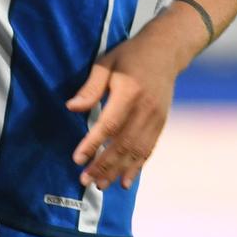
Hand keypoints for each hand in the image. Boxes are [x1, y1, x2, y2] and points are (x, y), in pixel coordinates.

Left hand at [65, 34, 180, 190]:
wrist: (165, 52)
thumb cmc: (130, 56)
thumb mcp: (106, 63)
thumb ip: (90, 87)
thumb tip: (71, 108)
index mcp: (130, 92)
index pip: (110, 124)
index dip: (93, 144)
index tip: (78, 159)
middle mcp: (145, 108)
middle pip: (123, 143)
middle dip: (104, 164)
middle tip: (85, 180)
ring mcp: (156, 118)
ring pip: (136, 151)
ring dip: (117, 170)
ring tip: (101, 185)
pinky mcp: (161, 124)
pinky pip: (148, 150)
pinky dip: (136, 168)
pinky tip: (124, 182)